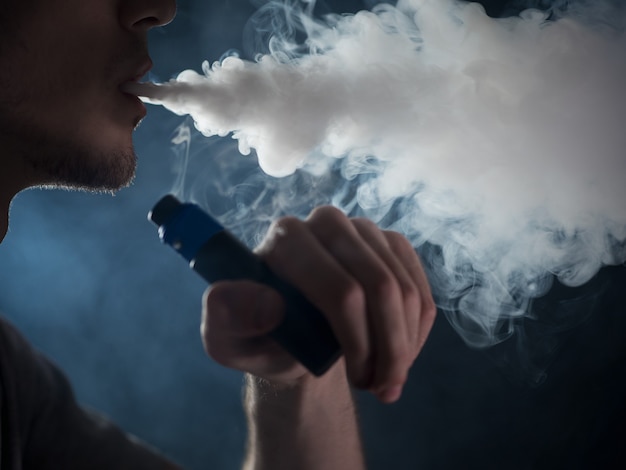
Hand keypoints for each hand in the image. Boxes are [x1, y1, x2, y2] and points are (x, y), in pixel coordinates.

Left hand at [200, 206, 435, 402]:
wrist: (295, 337)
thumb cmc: (262, 337)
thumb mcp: (228, 341)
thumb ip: (227, 319)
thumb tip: (270, 305)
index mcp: (286, 237)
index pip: (342, 290)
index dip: (359, 343)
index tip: (357, 382)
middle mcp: (326, 222)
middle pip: (382, 287)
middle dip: (391, 349)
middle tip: (382, 389)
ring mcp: (363, 230)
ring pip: (406, 291)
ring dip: (404, 346)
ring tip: (386, 379)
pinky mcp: (391, 243)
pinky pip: (420, 290)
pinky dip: (416, 332)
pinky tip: (400, 353)